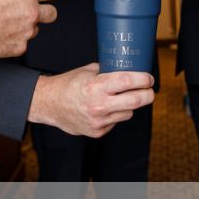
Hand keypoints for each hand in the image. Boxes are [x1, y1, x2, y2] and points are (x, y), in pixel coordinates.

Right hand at [0, 0, 58, 57]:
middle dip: (46, 13)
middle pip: (52, 14)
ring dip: (26, 29)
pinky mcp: (19, 48)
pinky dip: (13, 42)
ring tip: (9, 26)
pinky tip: (0, 38)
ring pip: (35, 31)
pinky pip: (21, 45)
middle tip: (36, 13)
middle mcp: (31, 13)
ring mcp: (27, 32)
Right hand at [28, 63, 154, 136]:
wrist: (49, 104)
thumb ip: (107, 70)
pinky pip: (116, 122)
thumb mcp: (87, 71)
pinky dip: (115, 114)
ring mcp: (98, 121)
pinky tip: (106, 108)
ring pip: (127, 113)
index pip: (127, 82)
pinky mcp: (97, 132)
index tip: (149, 78)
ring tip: (121, 98)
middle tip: (150, 90)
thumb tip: (127, 67)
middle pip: (135, 101)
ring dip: (129, 105)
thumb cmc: (68, 84)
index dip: (143, 79)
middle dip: (148, 95)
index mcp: (96, 86)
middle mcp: (98, 105)